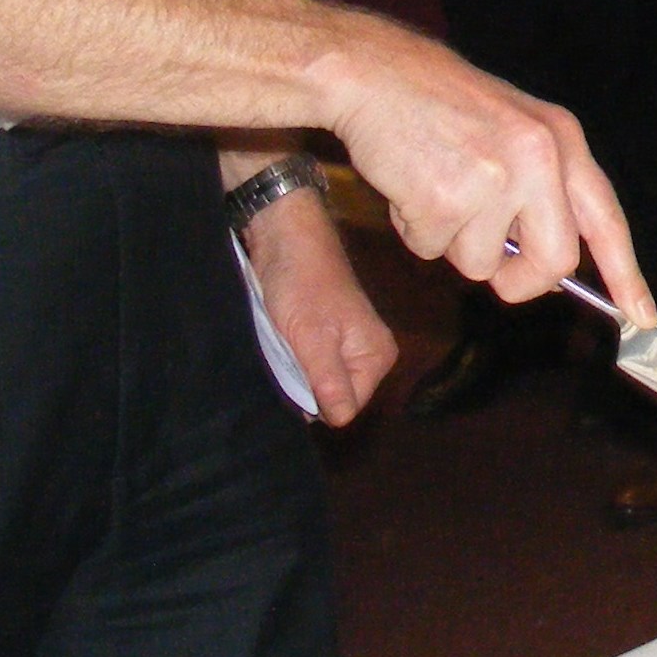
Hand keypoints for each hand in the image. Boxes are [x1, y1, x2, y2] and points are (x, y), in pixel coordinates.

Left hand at [239, 187, 397, 424]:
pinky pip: (309, 364)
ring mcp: (347, 343)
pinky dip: (292, 360)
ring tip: (281, 352)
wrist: (285, 235)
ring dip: (296, 374)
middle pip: (335, 397)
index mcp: (376, 355)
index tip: (295, 376)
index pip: (347, 407)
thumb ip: (329, 382)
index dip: (317, 400)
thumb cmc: (301, 283)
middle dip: (307, 388)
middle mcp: (368, 352)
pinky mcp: (325, 334)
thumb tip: (342, 421)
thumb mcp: (313, 338)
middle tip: (286, 363)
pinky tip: (280, 346)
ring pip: (318, 381)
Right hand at [310, 10, 655, 326]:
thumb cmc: (436, 101)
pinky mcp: (448, 199)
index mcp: (561, 138)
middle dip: (521, 280)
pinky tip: (407, 182)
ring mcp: (496, 179)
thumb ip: (540, 188)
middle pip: (554, 262)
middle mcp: (539, 157)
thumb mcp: (511, 127)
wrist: (375, 72)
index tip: (641, 316)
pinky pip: (432, 251)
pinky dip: (413, 230)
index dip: (625, 273)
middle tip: (493, 266)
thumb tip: (550, 269)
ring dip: (449, 241)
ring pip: (481, 264)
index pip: (605, 217)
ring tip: (432, 184)